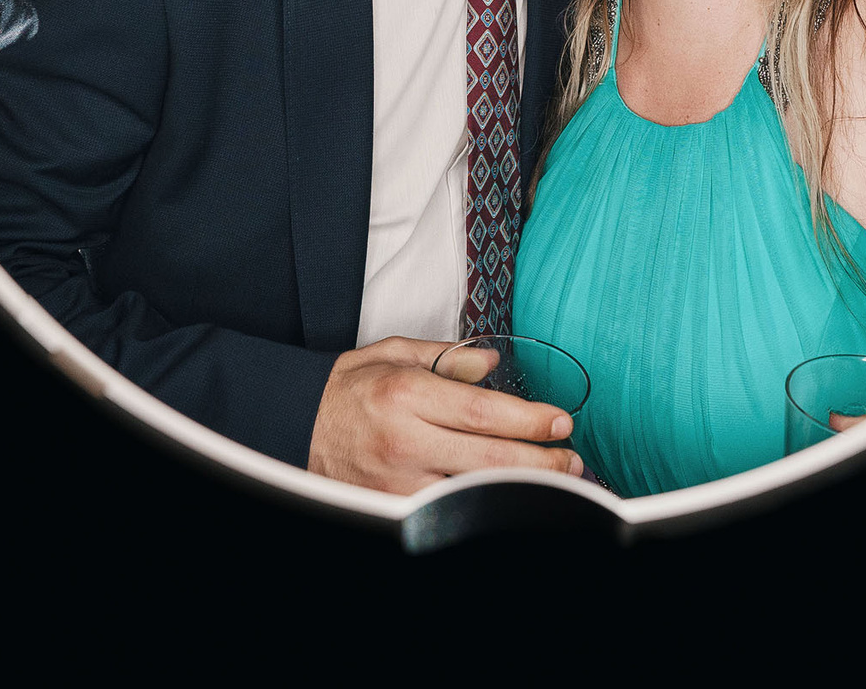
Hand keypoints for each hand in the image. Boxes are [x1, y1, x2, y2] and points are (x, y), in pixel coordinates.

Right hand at [307, 336, 584, 494]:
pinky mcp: (390, 507)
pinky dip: (481, 504)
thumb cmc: (347, 389)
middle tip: (571, 461)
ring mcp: (396, 482)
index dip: (529, 421)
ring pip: (473, 491)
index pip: (482, 412)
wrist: (294, 426)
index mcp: (405, 395)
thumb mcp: (392, 355)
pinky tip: (507, 497)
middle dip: (540, 463)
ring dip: (519, 488)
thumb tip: (492, 365)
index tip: (561, 423)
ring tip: (552, 481)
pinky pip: (447, 510)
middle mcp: (403, 442)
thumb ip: (446, 359)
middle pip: (488, 459)